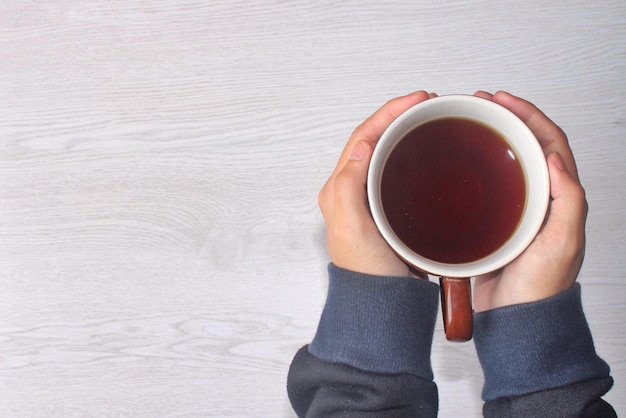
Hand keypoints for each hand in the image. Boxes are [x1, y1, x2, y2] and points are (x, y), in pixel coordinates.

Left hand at [318, 91, 431, 276]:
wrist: (381, 302)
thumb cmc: (367, 272)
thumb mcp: (352, 228)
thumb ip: (348, 187)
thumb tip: (360, 147)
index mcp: (339, 189)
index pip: (362, 138)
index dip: (388, 113)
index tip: (416, 100)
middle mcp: (350, 189)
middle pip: (372, 139)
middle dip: (397, 115)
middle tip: (425, 102)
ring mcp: (369, 198)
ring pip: (384, 152)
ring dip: (403, 130)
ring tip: (427, 117)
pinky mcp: (386, 208)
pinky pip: (396, 170)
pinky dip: (410, 153)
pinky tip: (426, 151)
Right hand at [472, 91, 587, 310]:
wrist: (515, 317)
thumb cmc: (540, 286)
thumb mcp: (564, 241)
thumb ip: (567, 199)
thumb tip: (554, 157)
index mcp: (560, 197)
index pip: (550, 142)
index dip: (529, 115)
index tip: (503, 101)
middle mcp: (540, 197)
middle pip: (527, 145)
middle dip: (506, 119)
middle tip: (481, 104)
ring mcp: (516, 208)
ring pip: (505, 162)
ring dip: (490, 139)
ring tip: (468, 124)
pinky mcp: (494, 221)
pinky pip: (486, 185)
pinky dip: (474, 167)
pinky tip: (458, 164)